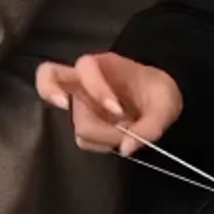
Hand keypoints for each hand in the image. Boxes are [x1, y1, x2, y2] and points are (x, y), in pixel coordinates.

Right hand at [36, 52, 183, 156]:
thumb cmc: (158, 93)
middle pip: (48, 77)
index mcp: (104, 65)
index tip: (118, 111)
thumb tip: (126, 148)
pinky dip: (99, 143)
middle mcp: (83, 79)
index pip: (85, 68)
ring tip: (125, 133)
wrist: (158, 100)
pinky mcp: (82, 119)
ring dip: (102, 134)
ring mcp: (79, 100)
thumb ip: (150, 127)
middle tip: (70, 108)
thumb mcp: (165, 106)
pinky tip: (115, 139)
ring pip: (74, 120)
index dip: (96, 89)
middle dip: (62, 99)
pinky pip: (81, 136)